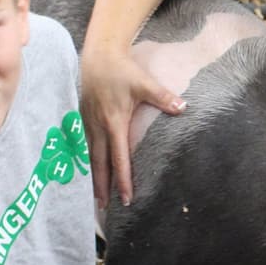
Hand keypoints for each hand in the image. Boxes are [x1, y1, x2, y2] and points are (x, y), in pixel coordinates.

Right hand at [79, 46, 184, 206]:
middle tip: (105, 209)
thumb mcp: (144, 82)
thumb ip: (163, 97)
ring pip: (88, 157)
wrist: (98, 55)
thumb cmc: (122, 70)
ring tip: (95, 198)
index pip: (119, 158)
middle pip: (99, 164)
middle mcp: (97, 127)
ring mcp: (87, 123)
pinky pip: (82, 146)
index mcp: (113, 122)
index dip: (123, 179)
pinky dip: (84, 162)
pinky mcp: (82, 119)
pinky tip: (86, 173)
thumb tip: (184, 108)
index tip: (126, 198)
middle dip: (103, 187)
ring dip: (92, 177)